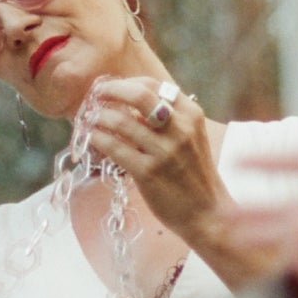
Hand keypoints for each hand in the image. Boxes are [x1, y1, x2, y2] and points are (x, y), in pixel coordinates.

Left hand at [85, 75, 225, 244]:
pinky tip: (92, 137)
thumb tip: (128, 102)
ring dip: (99, 117)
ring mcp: (164, 151)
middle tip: (96, 94)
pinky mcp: (148, 173)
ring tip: (89, 119)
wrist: (207, 213)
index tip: (113, 88)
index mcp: (191, 114)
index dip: (128, 83)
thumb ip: (167, 118)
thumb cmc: (194, 173)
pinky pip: (115, 148)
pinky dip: (98, 138)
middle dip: (112, 90)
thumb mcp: (191, 137)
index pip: (154, 84)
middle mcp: (179, 128)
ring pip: (121, 121)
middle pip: (139, 94)